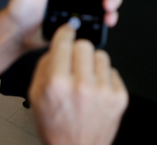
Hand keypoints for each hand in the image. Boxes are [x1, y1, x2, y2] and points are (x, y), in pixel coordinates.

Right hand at [29, 24, 127, 144]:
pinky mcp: (119, 97)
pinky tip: (96, 91)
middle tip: (75, 62)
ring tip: (86, 80)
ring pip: (101, 56)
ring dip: (93, 64)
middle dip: (78, 50)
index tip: (68, 30)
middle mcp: (82, 86)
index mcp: (58, 84)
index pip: (64, 43)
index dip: (65, 33)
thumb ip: (44, 67)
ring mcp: (103, 91)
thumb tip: (57, 45)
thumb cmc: (56, 126)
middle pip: (85, 45)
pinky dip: (104, 78)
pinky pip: (113, 71)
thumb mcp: (36, 97)